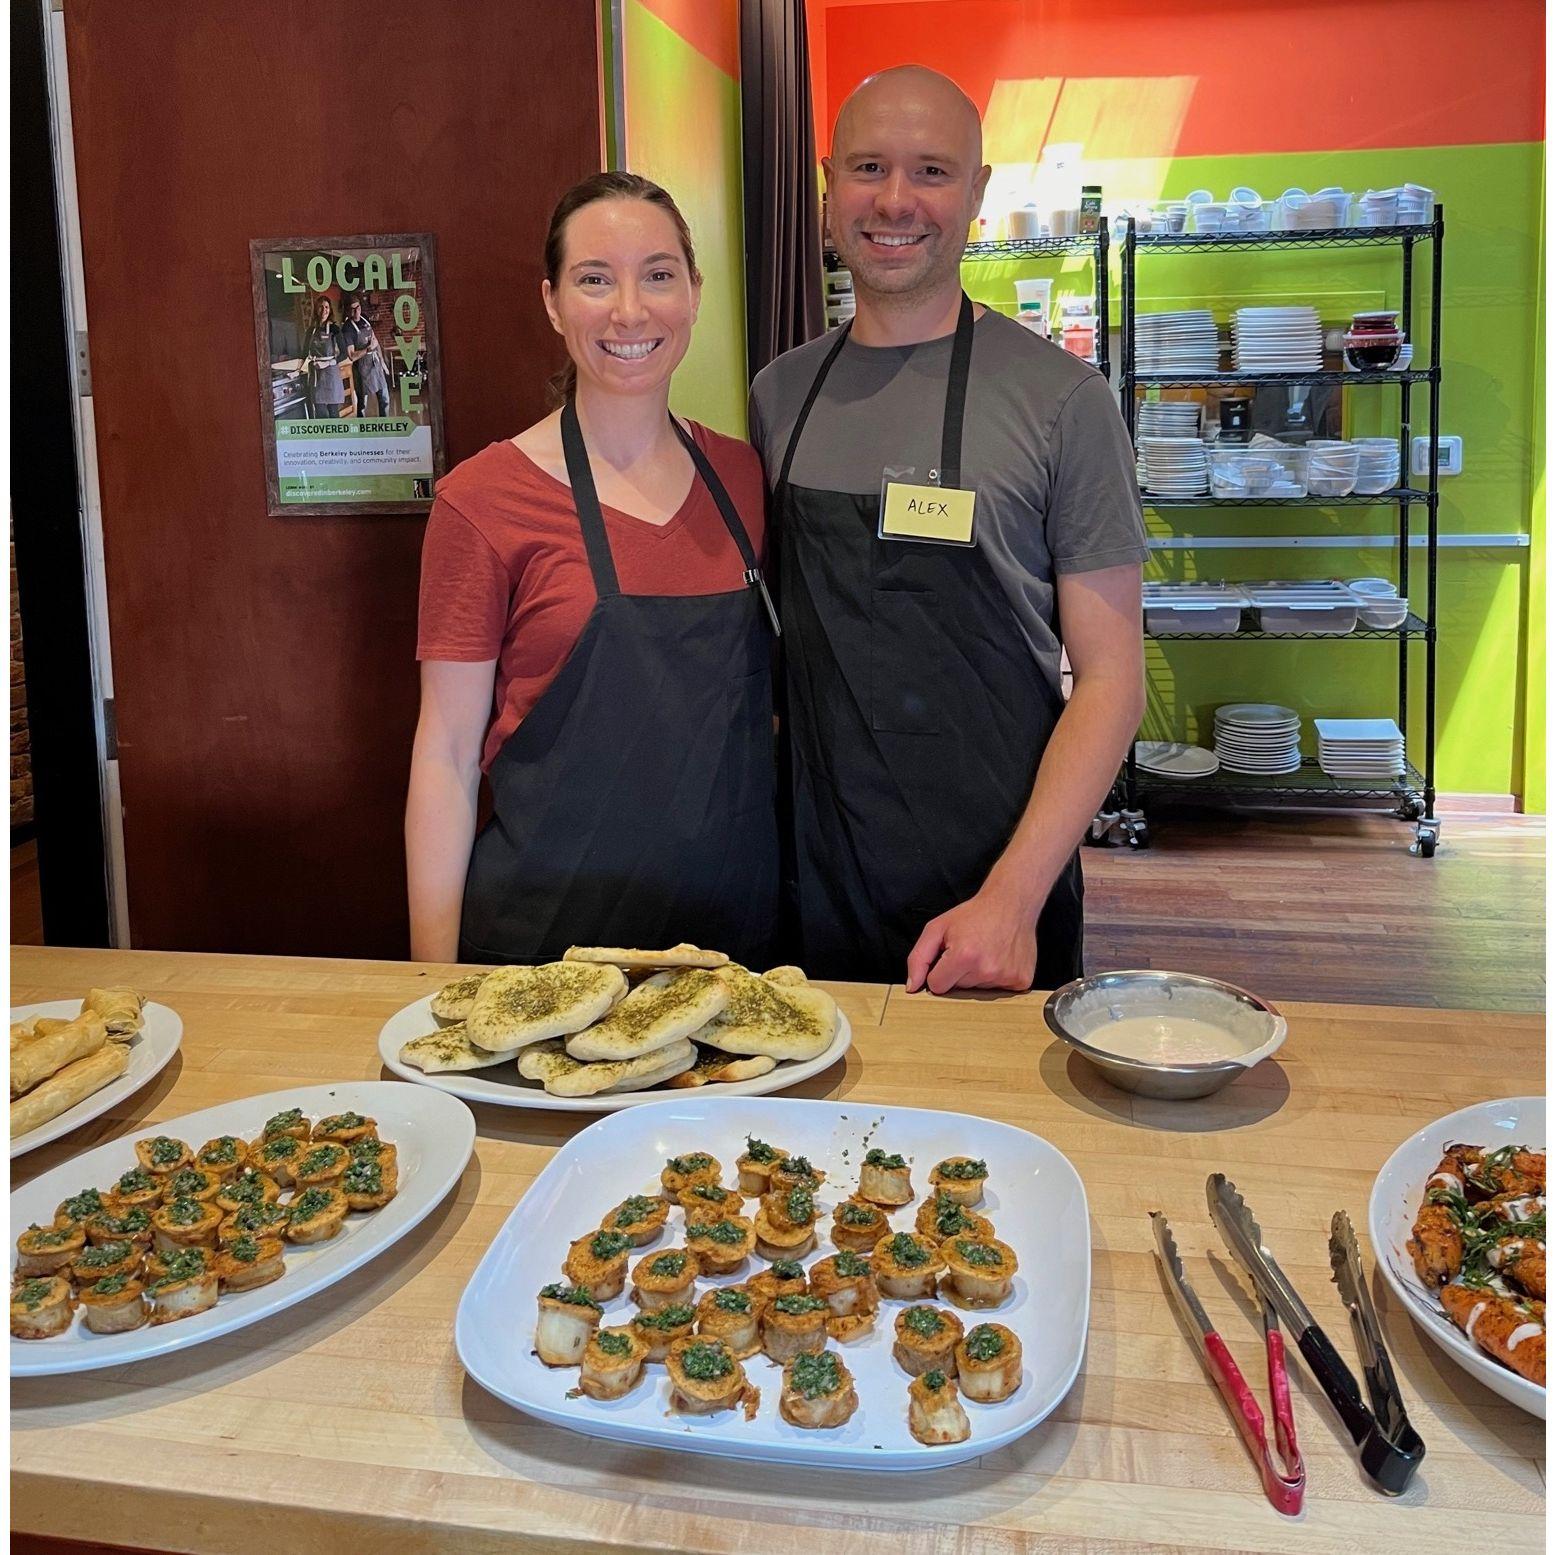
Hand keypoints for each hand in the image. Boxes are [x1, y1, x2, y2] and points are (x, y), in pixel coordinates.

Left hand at [904, 885, 1037, 994]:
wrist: (1011, 904)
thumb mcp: (937, 928)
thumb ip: (919, 958)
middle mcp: (986, 969)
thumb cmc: (974, 915)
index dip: (939, 971)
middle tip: (970, 950)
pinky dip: (997, 978)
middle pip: (958, 989)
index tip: (949, 957)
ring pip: (978, 991)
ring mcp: (1006, 977)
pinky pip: (1000, 992)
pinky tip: (999, 959)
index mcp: (963, 956)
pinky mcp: (1022, 981)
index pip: (937, 986)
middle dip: (959, 973)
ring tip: (986, 952)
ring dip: (978, 975)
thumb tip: (912, 987)